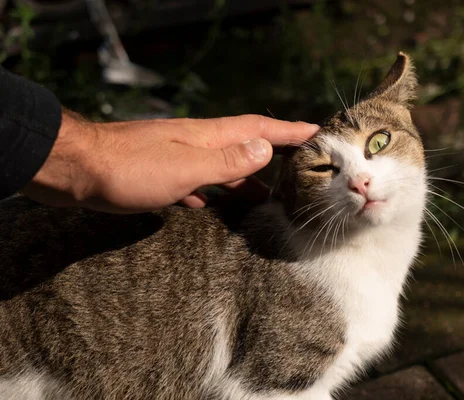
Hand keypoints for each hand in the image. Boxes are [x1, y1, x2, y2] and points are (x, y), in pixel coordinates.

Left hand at [22, 110, 318, 212]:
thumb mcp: (186, 167)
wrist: (76, 169)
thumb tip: (266, 148)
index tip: (316, 132)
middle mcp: (198, 143)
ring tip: (265, 195)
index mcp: (209, 137)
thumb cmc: (131, 168)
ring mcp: (179, 157)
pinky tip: (211, 204)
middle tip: (299, 167)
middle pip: (245, 146)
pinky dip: (212, 191)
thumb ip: (227, 160)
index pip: (259, 129)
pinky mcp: (160, 174)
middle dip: (274, 154)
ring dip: (245, 177)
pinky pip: (197, 182)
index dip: (289, 131)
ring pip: (222, 166)